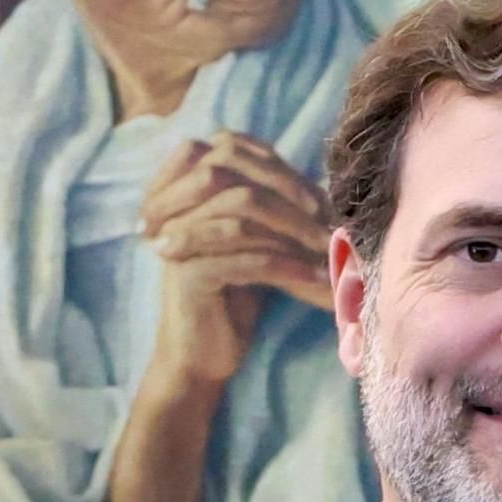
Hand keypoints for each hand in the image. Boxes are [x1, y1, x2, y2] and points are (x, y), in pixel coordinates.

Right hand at [138, 133, 334, 388]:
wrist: (203, 356)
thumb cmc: (233, 297)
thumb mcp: (253, 241)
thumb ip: (270, 204)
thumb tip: (324, 180)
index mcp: (183, 190)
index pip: (228, 145)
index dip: (274, 162)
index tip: (316, 194)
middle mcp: (173, 206)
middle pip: (230, 168)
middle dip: (285, 188)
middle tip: (326, 216)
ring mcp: (176, 238)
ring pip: (240, 209)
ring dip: (294, 227)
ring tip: (328, 249)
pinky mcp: (187, 274)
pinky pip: (245, 257)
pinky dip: (288, 265)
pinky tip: (318, 279)